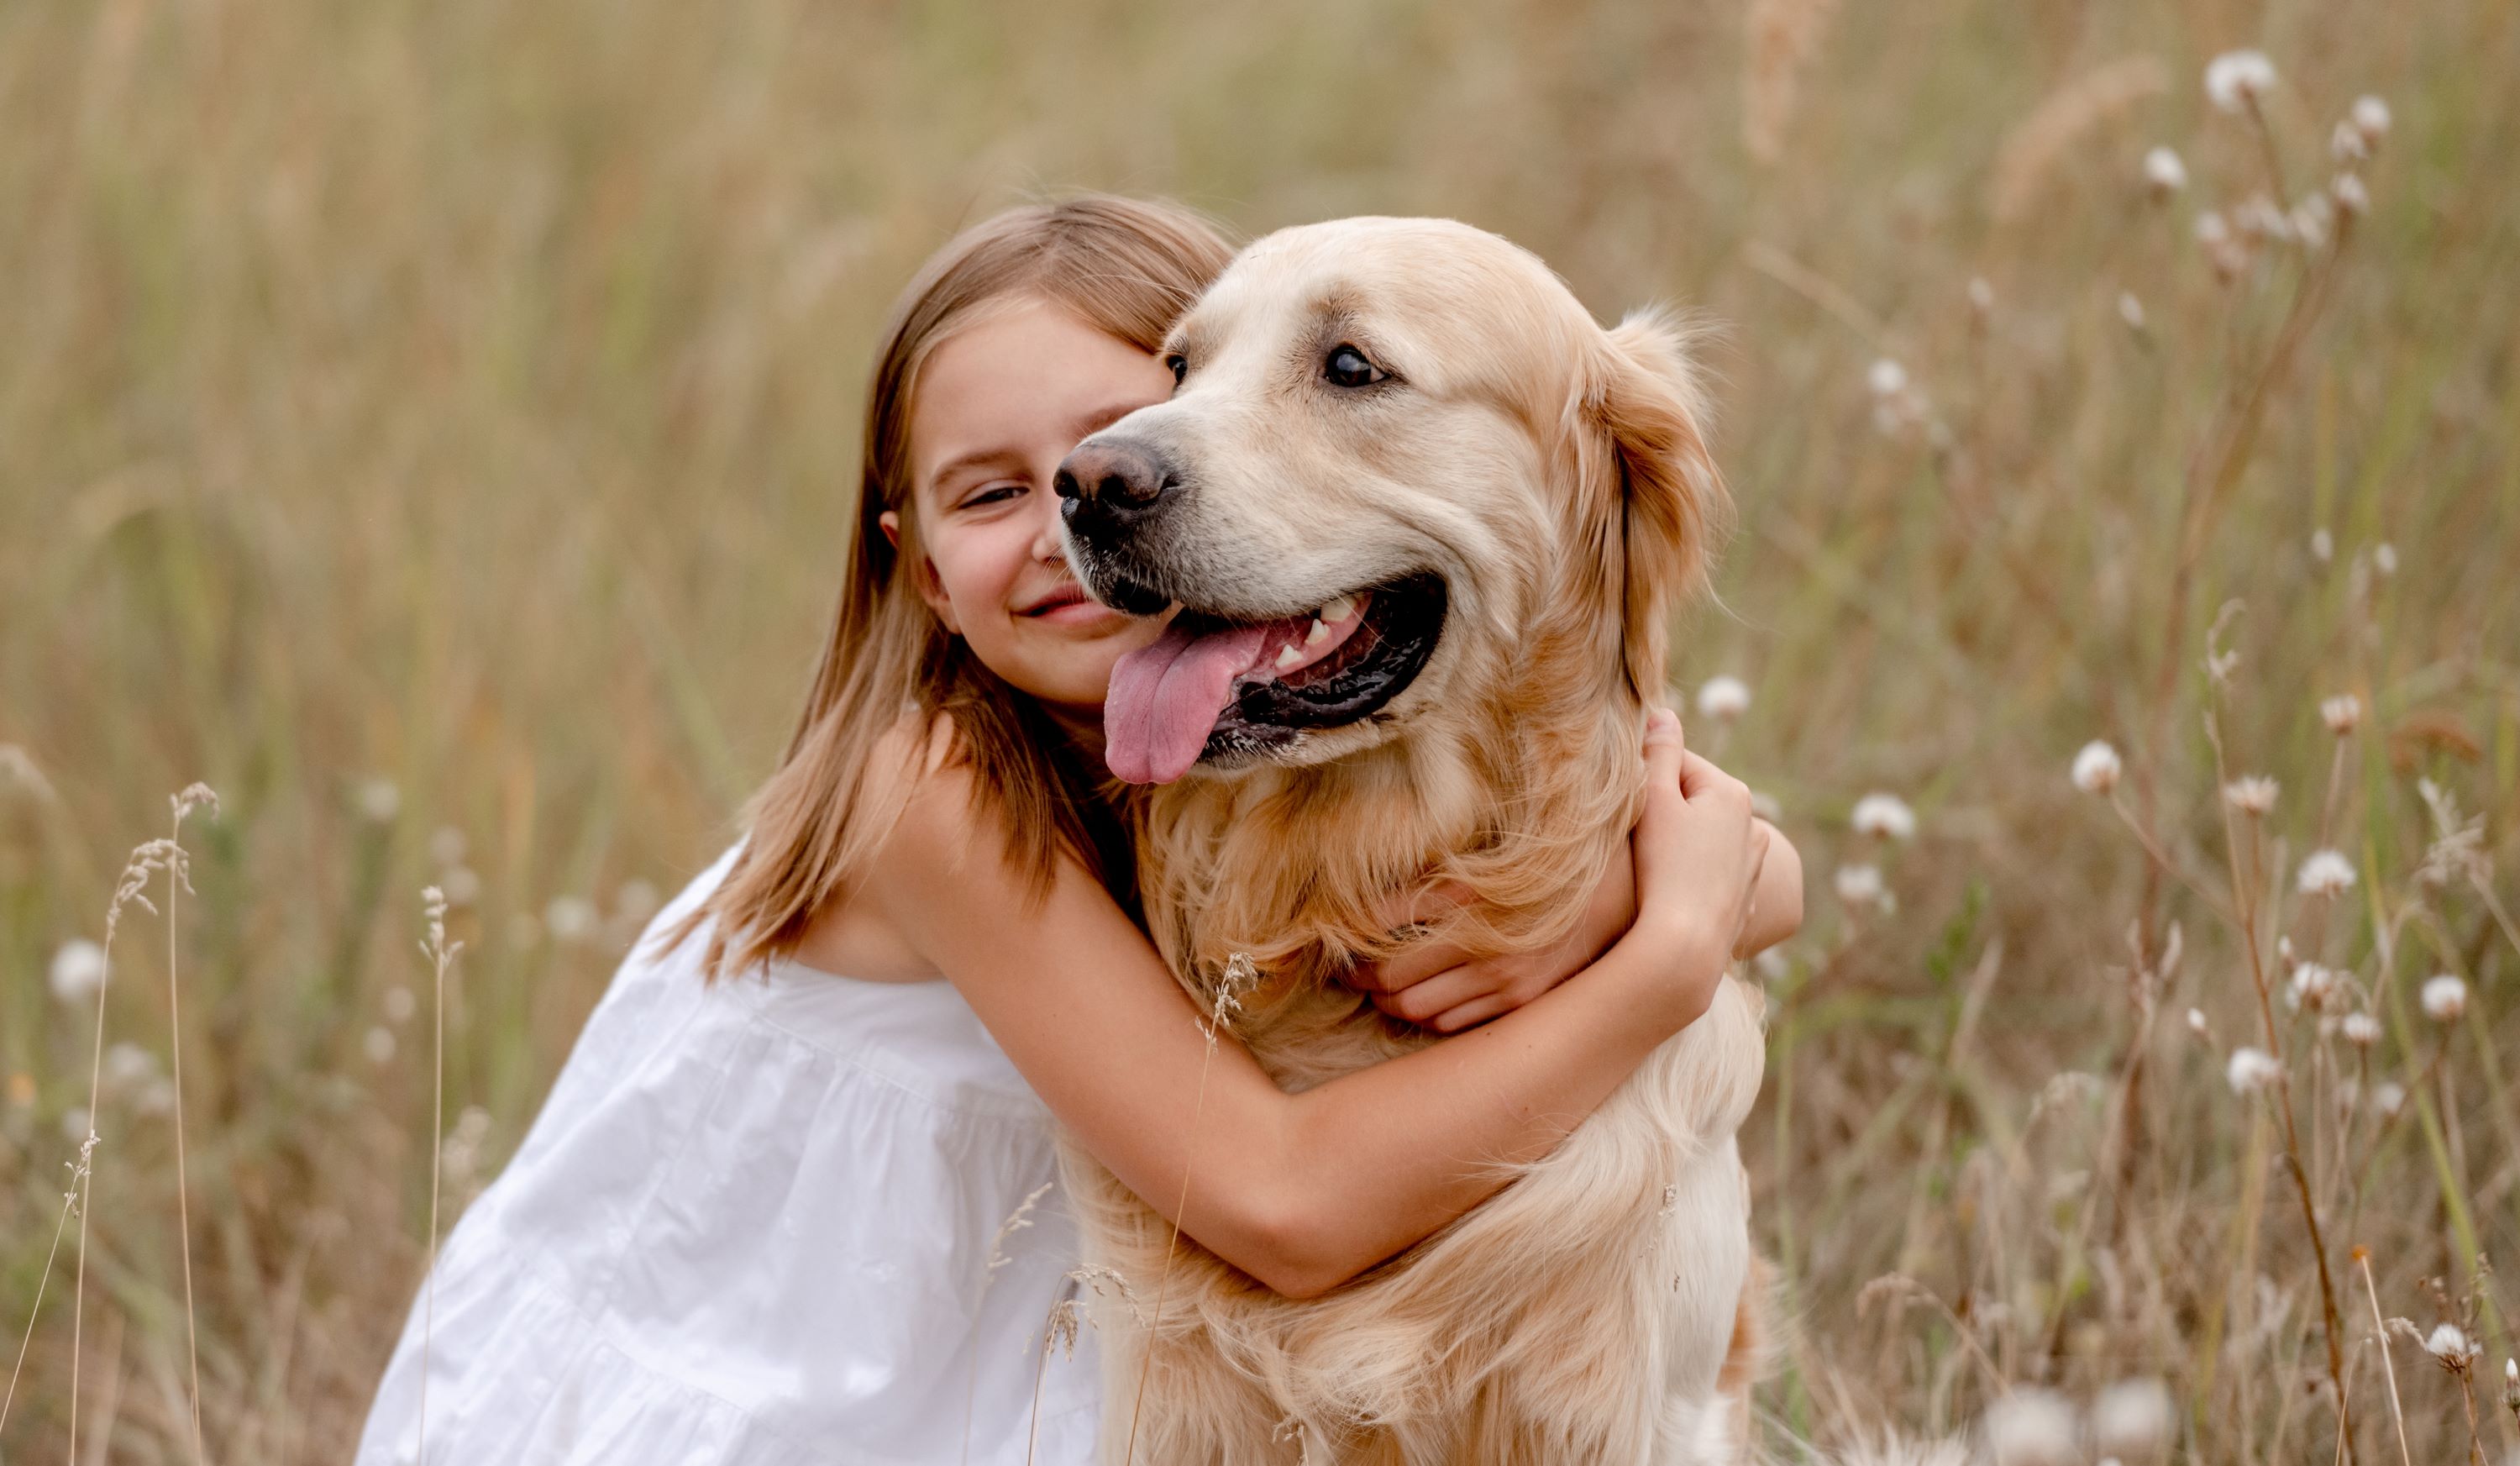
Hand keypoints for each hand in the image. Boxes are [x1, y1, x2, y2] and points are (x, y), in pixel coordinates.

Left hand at [1349, 857, 1635, 1033]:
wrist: (1627, 888)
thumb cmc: (1549, 860)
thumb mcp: (1487, 853)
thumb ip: (1433, 875)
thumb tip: (1370, 899)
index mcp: (1470, 897)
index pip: (1381, 929)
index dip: (1345, 941)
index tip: (1329, 941)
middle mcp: (1485, 945)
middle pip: (1391, 979)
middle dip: (1357, 977)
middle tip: (1343, 969)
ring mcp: (1507, 981)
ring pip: (1417, 1010)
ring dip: (1387, 1002)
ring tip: (1376, 988)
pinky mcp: (1524, 1003)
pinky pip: (1454, 1026)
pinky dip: (1427, 1017)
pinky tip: (1421, 1000)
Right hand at [1622, 705, 1766, 1024]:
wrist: (1686, 948)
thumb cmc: (1665, 869)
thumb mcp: (1655, 801)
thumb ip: (1658, 753)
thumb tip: (1662, 711)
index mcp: (1730, 792)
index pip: (1676, 762)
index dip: (1640, 778)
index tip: (1618, 801)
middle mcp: (1750, 825)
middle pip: (1690, 801)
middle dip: (1659, 811)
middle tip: (1627, 836)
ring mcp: (1749, 866)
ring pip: (1700, 839)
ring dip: (1674, 843)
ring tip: (1646, 866)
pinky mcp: (1742, 901)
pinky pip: (1707, 876)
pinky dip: (1688, 877)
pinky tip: (1667, 893)